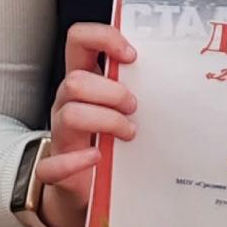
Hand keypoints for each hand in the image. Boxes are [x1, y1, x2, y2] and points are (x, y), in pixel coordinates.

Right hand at [37, 22, 136, 226]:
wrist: (85, 188)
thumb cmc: (109, 140)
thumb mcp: (120, 107)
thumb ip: (135, 87)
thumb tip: (174, 75)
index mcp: (83, 81)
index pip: (79, 40)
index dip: (102, 38)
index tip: (131, 55)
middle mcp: (66, 102)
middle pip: (75, 80)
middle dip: (112, 92)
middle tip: (134, 107)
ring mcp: (60, 134)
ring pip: (71, 114)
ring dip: (107, 122)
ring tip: (128, 133)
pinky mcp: (55, 167)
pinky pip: (53, 164)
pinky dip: (77, 162)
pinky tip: (97, 158)